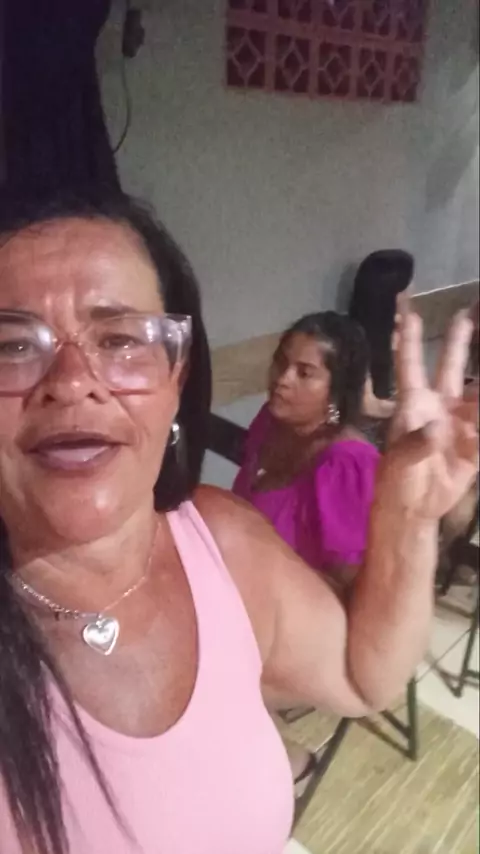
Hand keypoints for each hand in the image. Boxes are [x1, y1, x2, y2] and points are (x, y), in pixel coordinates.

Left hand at [380, 311, 477, 519]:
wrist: (415, 507)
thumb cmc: (397, 478)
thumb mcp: (400, 461)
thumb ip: (417, 443)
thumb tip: (438, 428)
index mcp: (414, 404)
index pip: (410, 366)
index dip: (410, 340)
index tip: (409, 313)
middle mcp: (438, 406)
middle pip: (450, 368)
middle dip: (458, 342)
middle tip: (466, 313)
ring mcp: (459, 423)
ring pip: (478, 393)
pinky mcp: (475, 443)